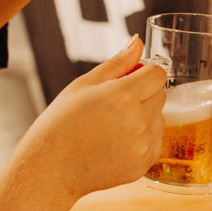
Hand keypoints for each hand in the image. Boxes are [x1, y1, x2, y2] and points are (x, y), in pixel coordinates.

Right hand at [0, 36, 165, 210]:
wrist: (51, 169)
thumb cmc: (60, 124)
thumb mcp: (83, 85)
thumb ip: (117, 63)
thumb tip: (138, 42)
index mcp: (123, 96)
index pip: (157, 73)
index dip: (144, 73)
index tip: (128, 80)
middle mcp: (139, 121)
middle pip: (161, 94)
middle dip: (144, 94)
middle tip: (113, 105)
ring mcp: (143, 145)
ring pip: (159, 118)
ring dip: (144, 117)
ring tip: (111, 126)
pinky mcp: (143, 164)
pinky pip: (155, 141)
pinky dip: (143, 139)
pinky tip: (115, 142)